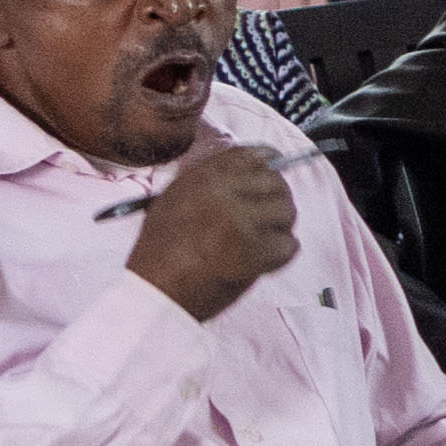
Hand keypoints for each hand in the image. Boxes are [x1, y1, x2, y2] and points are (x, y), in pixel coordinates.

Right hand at [125, 142, 303, 320]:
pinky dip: (280, 255)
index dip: (269, 164)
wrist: (156, 290)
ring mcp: (240, 220)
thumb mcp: (173, 201)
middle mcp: (222, 192)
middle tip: (269, 217)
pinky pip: (289, 244)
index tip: (275, 170)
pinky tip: (262, 260)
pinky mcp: (254, 249)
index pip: (252, 155)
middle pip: (275, 182)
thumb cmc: (160, 253)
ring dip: (279, 227)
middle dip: (277, 199)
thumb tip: (248, 175)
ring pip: (286, 211)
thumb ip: (209, 184)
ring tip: (261, 241)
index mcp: (202, 177)